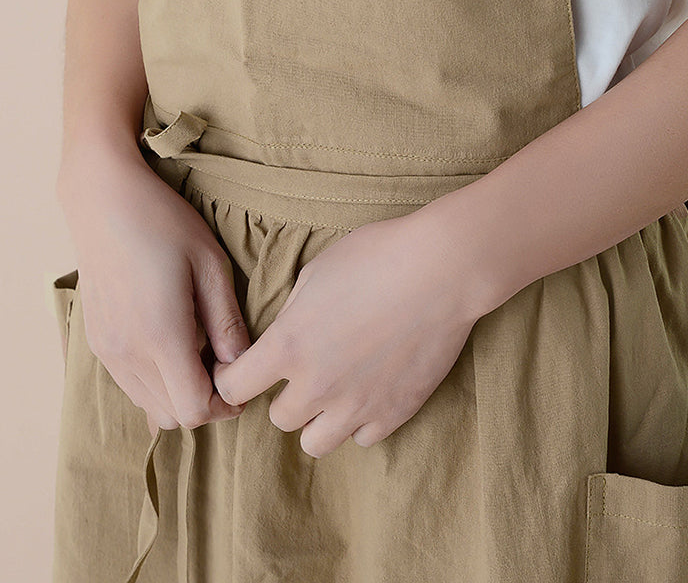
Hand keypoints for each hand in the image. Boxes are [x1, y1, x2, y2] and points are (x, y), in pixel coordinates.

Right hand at [56, 142, 251, 435]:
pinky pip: (131, 385)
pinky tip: (174, 342)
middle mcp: (129, 353)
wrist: (104, 202)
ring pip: (150, 405)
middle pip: (172, 415)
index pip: (194, 409)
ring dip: (179, 393)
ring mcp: (108, 351)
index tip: (243, 378)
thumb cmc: (164, 224)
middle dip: (205, 401)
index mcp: (162, 336)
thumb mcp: (209, 265)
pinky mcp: (98, 343)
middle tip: (226, 363)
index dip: (225, 404)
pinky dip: (156, 381)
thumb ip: (227, 321)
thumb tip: (242, 364)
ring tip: (202, 350)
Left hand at [212, 211, 480, 458]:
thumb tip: (286, 332)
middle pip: (279, 419)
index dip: (236, 377)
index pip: (234, 386)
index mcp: (289, 345)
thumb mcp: (318, 270)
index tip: (246, 369)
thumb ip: (293, 312)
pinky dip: (362, 420)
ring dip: (320, 419)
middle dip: (288, 395)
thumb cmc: (379, 255)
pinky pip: (363, 438)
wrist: (443, 269)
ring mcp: (357, 405)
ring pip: (316, 443)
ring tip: (338, 390)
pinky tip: (372, 390)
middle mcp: (317, 385)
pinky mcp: (394, 413)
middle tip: (308, 369)